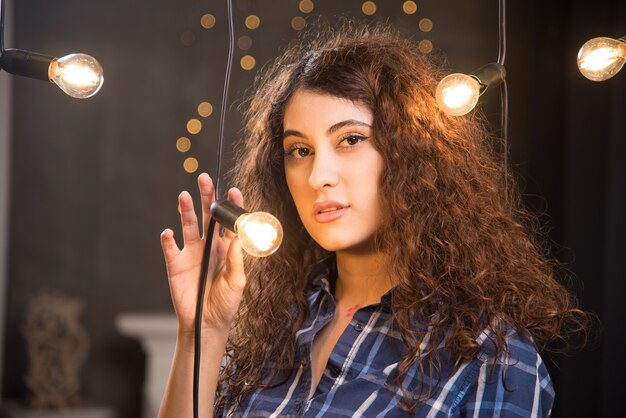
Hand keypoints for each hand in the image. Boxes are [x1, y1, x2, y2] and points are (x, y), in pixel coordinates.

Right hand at [160, 173, 245, 334]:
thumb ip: (237, 259)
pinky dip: (168, 239)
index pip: (229, 222)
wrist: (206, 323)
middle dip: (206, 197)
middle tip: (205, 179)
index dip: (231, 206)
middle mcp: (208, 246)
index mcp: (226, 248)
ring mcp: (191, 253)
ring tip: (184, 195)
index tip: (233, 191)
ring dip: (185, 210)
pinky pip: (170, 248)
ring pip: (188, 225)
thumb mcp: (237, 282)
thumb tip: (239, 236)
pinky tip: (169, 233)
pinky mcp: (176, 264)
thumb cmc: (226, 303)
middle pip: (206, 216)